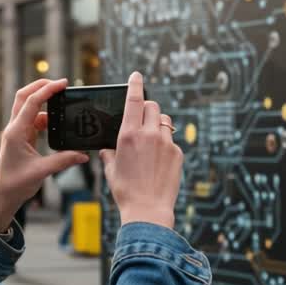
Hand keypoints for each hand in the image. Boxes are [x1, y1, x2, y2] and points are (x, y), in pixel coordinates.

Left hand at [0, 78, 89, 231]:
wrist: (3, 195)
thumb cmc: (16, 184)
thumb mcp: (42, 171)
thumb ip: (63, 161)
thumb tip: (84, 155)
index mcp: (16, 132)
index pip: (32, 102)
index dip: (48, 90)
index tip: (63, 83)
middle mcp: (14, 128)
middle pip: (24, 96)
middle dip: (41, 86)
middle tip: (61, 84)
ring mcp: (17, 131)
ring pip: (28, 106)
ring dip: (44, 100)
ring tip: (62, 101)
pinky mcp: (21, 137)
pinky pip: (33, 119)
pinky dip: (45, 116)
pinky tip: (57, 122)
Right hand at [99, 72, 182, 229]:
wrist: (148, 209)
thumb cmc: (125, 190)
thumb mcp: (110, 169)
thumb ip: (109, 153)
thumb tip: (108, 148)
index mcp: (128, 134)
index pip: (134, 100)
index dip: (135, 84)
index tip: (136, 75)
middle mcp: (149, 134)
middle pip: (152, 106)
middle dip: (147, 108)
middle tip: (142, 118)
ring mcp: (166, 143)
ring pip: (164, 122)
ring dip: (156, 125)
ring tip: (150, 142)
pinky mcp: (177, 153)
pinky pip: (171, 140)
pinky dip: (164, 144)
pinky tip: (158, 161)